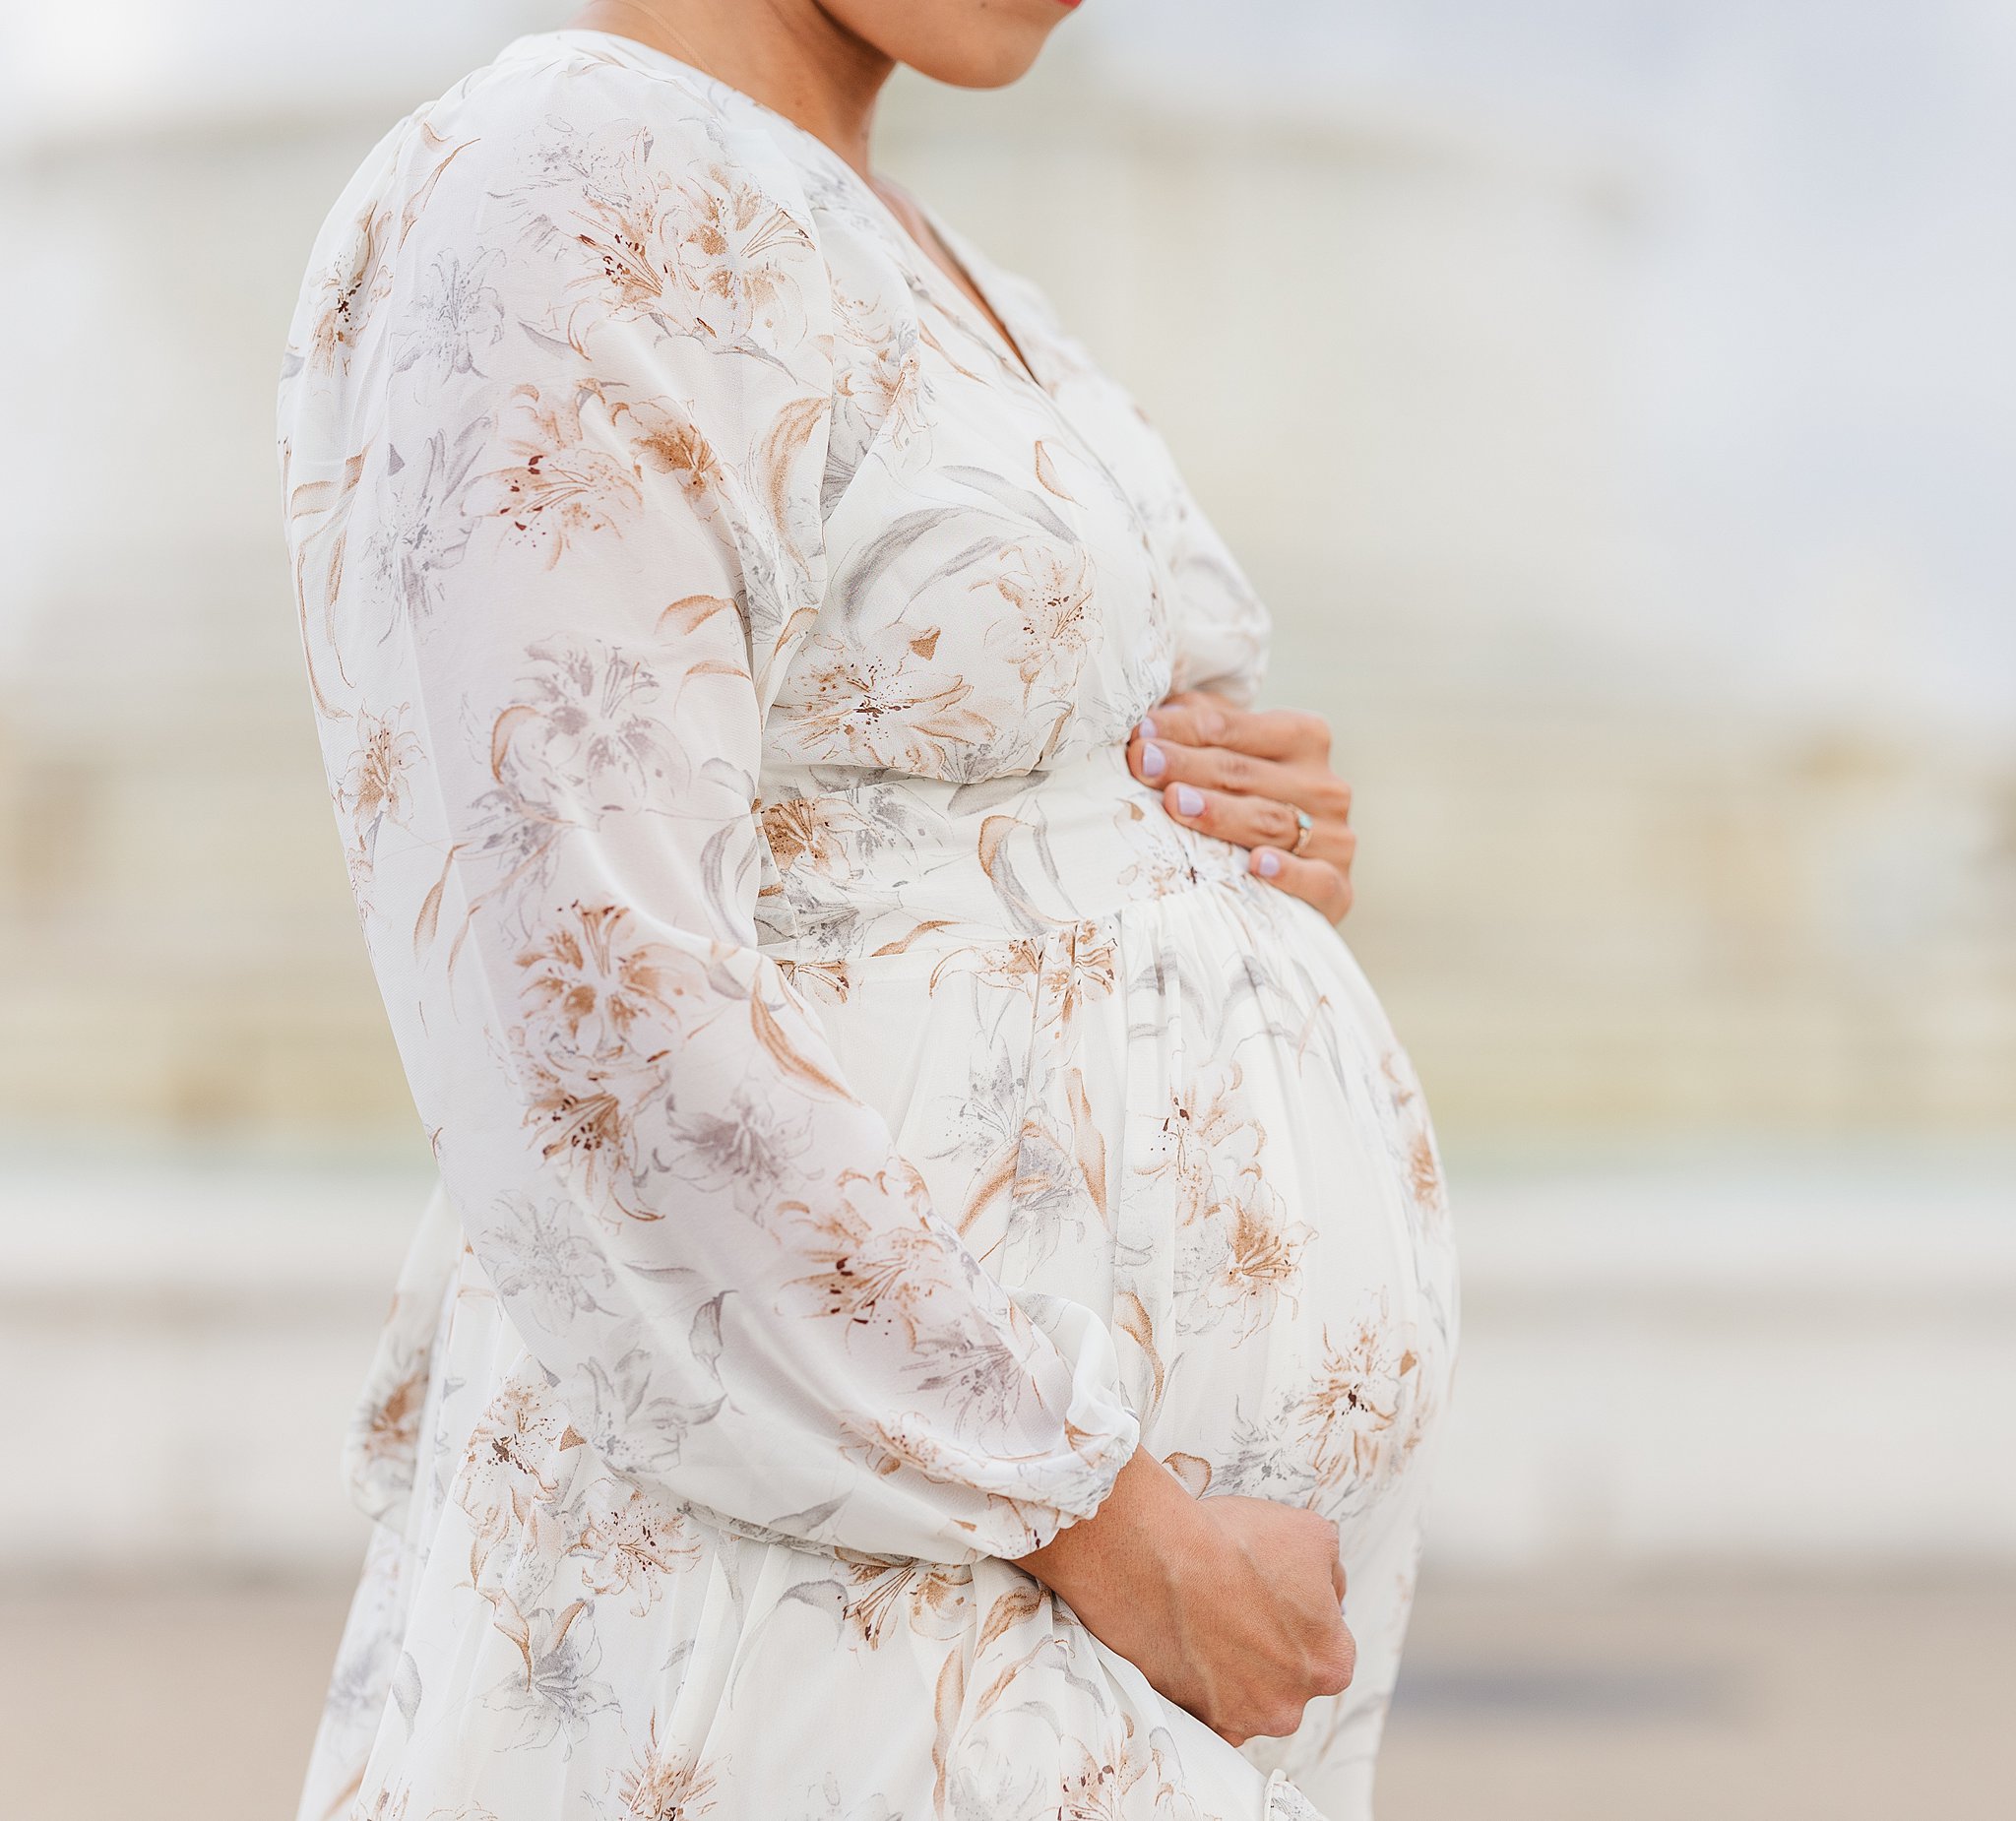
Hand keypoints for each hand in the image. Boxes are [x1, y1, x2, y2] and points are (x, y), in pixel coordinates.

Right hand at [1014, 1447, 1354, 1744]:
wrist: (1155, 1554)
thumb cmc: (1231, 1542)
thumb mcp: (1312, 1533)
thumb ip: (1332, 1574)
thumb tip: (1328, 1593)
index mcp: (1330, 1662)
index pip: (1325, 1646)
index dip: (1298, 1616)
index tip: (1271, 1596)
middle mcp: (1292, 1704)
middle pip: (1287, 1679)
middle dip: (1267, 1649)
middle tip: (1236, 1606)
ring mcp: (1241, 1719)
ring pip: (1247, 1698)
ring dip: (1233, 1670)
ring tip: (1205, 1621)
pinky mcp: (1195, 1721)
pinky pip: (1207, 1713)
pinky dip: (1200, 1687)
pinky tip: (1190, 1649)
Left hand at [1124, 688, 1355, 922]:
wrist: (1302, 875)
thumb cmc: (1250, 800)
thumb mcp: (1231, 752)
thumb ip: (1201, 724)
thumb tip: (1153, 714)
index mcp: (1303, 738)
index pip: (1235, 728)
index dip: (1186, 729)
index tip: (1141, 733)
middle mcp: (1323, 785)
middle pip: (1245, 773)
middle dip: (1189, 766)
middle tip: (1143, 763)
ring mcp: (1334, 837)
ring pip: (1270, 822)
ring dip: (1221, 813)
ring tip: (1177, 803)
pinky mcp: (1337, 886)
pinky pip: (1315, 879)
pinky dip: (1288, 872)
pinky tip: (1257, 865)